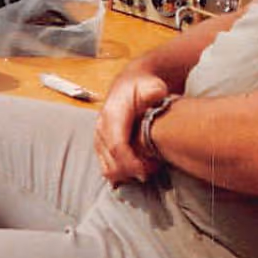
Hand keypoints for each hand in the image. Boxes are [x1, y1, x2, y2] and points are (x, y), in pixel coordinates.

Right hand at [94, 61, 169, 185]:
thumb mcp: (152, 85)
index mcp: (112, 114)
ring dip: (126, 174)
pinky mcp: (100, 144)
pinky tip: (136, 170)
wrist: (130, 82)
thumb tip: (158, 94)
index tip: (147, 171)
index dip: (131, 163)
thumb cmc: (143, 86)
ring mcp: (99, 136)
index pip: (117, 146)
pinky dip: (120, 173)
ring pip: (107, 167)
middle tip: (152, 169)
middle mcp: (101, 126)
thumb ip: (155, 91)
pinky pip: (106, 166)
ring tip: (146, 168)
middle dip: (131, 172)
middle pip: (111, 161)